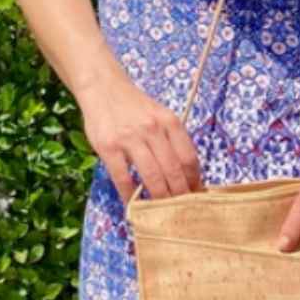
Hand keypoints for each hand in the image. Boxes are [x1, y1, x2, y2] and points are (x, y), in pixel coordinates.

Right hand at [78, 70, 202, 203]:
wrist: (103, 87)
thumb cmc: (134, 106)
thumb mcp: (160, 115)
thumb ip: (172, 139)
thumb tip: (187, 174)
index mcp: (169, 121)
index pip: (188, 158)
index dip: (194, 181)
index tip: (196, 196)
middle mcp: (152, 128)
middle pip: (173, 170)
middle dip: (180, 195)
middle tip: (182, 211)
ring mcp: (129, 138)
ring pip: (152, 176)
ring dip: (159, 198)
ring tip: (162, 211)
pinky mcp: (108, 146)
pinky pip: (123, 177)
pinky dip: (130, 195)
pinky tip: (134, 204)